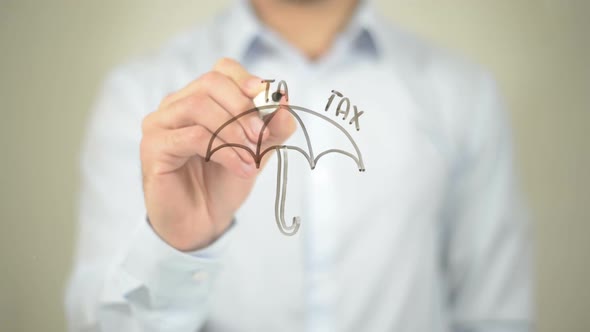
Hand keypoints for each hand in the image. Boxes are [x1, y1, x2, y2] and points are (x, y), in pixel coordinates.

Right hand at [140, 58, 295, 250]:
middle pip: (210, 83)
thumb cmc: (224, 181)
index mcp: (199, 98)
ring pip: (199, 106)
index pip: (221, 70)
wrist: (203, 220)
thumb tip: (285, 101)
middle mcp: (175, 105)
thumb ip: (273, 127)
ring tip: (251, 158)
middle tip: (262, 137)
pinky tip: (241, 169)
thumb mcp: (257, 150)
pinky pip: (193, 137)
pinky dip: (225, 152)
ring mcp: (160, 123)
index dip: (246, 80)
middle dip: (243, 108)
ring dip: (234, 131)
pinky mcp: (153, 147)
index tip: (268, 100)